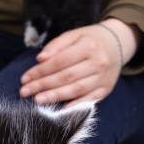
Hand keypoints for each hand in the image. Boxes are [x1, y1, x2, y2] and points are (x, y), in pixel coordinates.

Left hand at [20, 18, 137, 106]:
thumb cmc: (91, 40)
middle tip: (25, 92)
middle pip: (66, 77)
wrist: (117, 44)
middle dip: (43, 85)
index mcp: (89, 46)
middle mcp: (98, 62)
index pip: (59, 61)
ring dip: (55, 96)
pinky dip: (74, 105)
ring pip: (76, 89)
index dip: (40, 71)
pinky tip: (60, 108)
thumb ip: (57, 45)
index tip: (25, 78)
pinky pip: (89, 100)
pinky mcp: (106, 89)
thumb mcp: (74, 35)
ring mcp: (103, 77)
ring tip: (37, 100)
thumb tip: (40, 59)